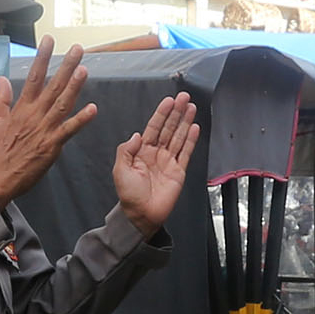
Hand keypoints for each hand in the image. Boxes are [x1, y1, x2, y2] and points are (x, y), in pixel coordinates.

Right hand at [0, 45, 94, 204]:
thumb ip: (1, 99)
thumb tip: (2, 79)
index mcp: (21, 109)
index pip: (34, 77)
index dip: (42, 57)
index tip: (48, 41)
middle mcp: (34, 115)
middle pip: (52, 86)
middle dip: (66, 66)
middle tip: (77, 49)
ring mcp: (44, 130)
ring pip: (62, 104)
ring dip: (74, 86)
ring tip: (84, 69)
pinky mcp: (52, 146)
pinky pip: (69, 130)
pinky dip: (81, 120)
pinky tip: (93, 109)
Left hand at [113, 91, 200, 232]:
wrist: (141, 215)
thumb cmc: (129, 195)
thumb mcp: (120, 170)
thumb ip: (126, 150)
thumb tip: (137, 135)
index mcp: (141, 151)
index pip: (154, 127)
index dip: (161, 114)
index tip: (169, 101)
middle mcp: (156, 153)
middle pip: (168, 128)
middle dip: (176, 113)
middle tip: (184, 97)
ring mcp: (168, 161)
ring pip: (178, 137)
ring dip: (185, 122)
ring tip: (191, 107)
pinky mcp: (178, 171)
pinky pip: (185, 152)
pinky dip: (190, 140)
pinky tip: (194, 127)